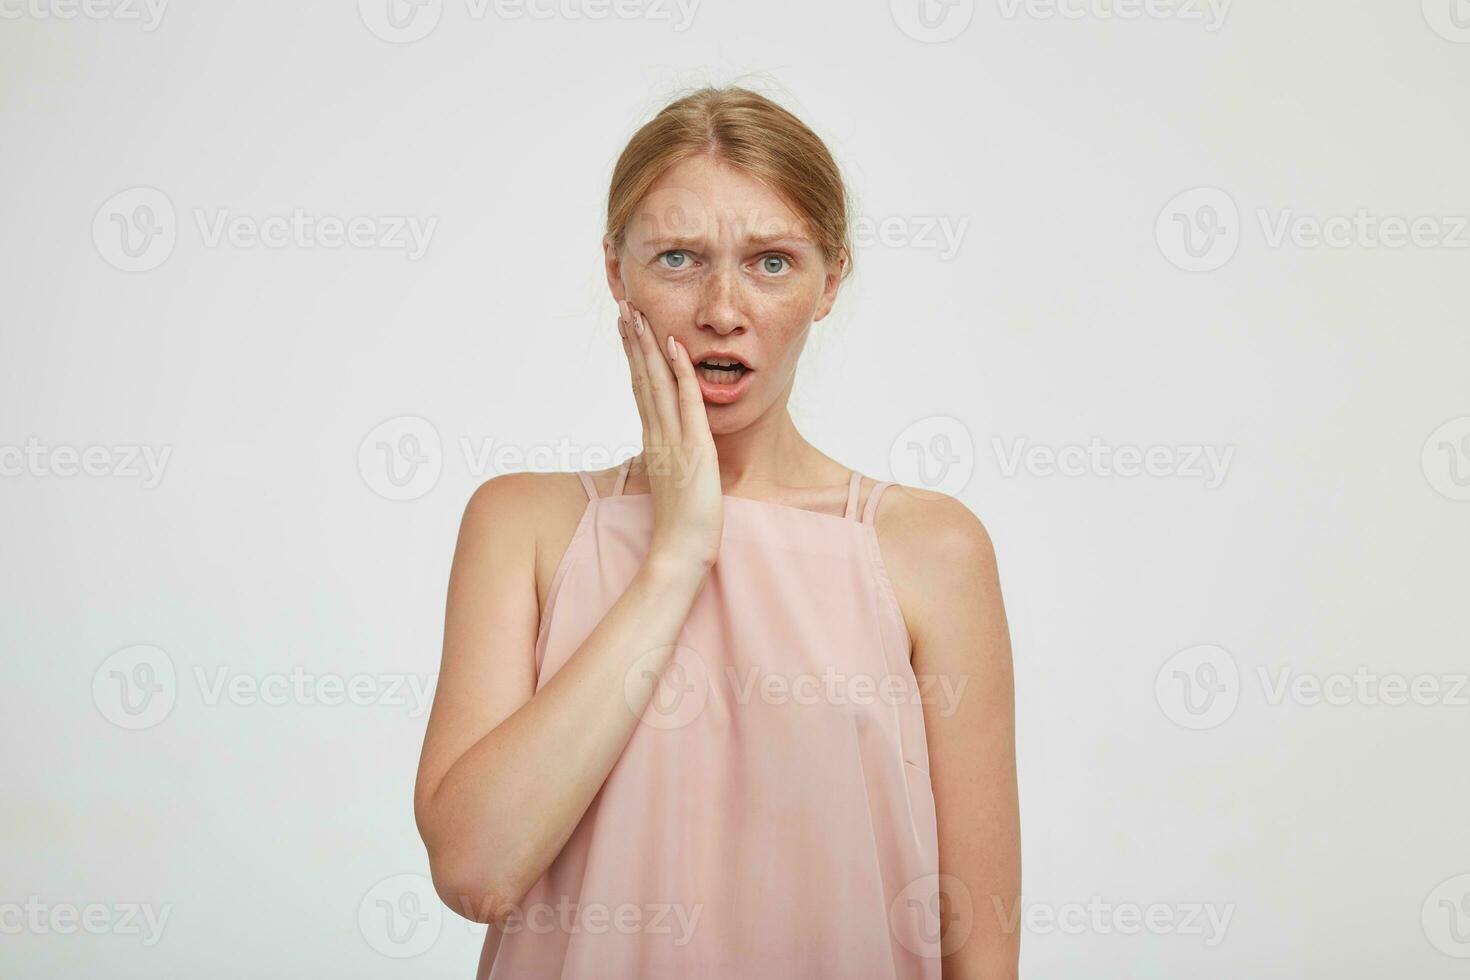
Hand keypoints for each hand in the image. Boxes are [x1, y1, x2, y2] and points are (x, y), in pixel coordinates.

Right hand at [618, 299, 723, 572]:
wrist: (679, 553)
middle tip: (624, 306)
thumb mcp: (675, 483)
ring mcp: (672, 440)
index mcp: (655, 442)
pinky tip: (675, 346)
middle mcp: (658, 435)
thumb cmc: (682, 526)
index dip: (635, 357)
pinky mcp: (693, 448)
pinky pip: (686, 402)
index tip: (629, 329)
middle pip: (641, 377)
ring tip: (636, 314)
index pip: (641, 390)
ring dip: (647, 345)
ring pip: (655, 382)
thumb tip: (673, 452)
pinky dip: (680, 372)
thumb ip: (672, 462)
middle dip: (633, 340)